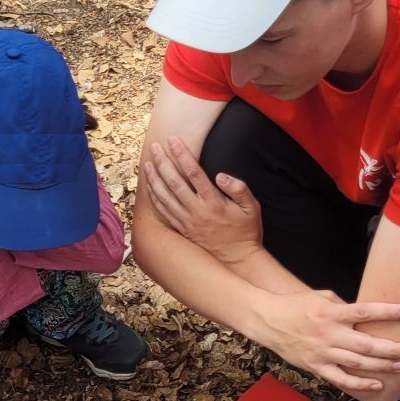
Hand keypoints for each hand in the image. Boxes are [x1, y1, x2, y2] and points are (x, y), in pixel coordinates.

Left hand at [144, 136, 262, 264]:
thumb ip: (239, 188)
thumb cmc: (246, 231)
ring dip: (154, 178)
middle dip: (163, 162)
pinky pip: (164, 212)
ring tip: (147, 163)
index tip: (173, 140)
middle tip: (155, 147)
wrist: (238, 261)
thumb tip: (221, 175)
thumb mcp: (252, 207)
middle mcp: (196, 211)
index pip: (193, 172)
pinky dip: (154, 198)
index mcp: (213, 202)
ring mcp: (187, 222)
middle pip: (174, 182)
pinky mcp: (182, 230)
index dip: (181, 154)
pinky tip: (149, 187)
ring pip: (164, 197)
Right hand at [260, 289, 399, 393]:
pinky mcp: (316, 366)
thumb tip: (367, 315)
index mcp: (331, 312)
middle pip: (366, 344)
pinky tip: (376, 384)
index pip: (364, 312)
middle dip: (392, 348)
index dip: (387, 312)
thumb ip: (345, 306)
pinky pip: (340, 378)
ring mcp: (322, 352)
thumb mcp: (322, 297)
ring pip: (357, 363)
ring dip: (381, 366)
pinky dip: (359, 383)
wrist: (267, 321)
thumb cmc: (297, 306)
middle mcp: (328, 333)